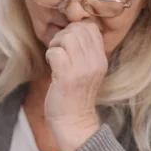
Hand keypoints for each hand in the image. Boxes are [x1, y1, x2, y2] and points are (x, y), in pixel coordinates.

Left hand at [45, 22, 106, 150]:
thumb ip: (84, 53)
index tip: (67, 43)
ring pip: (67, 37)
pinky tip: (51, 66)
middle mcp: (94, 62)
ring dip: (55, 44)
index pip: (91, 27)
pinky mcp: (66, 77)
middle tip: (58, 49)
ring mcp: (81, 69)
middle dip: (62, 35)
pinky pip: (55, 52)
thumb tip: (71, 31)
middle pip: (78, 29)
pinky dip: (49, 55)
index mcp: (101, 59)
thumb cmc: (75, 97)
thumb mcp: (87, 72)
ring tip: (54, 56)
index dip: (75, 29)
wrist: (73, 123)